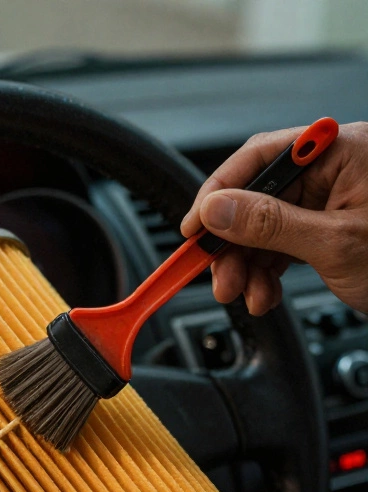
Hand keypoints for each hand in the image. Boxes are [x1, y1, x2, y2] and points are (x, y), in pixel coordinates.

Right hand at [180, 121, 367, 314]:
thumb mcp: (336, 245)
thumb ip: (270, 225)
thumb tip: (217, 209)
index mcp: (343, 152)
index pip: (262, 156)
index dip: (219, 192)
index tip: (193, 229)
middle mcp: (335, 170)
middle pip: (257, 196)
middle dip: (232, 242)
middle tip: (216, 274)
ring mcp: (332, 200)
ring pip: (264, 226)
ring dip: (246, 265)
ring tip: (243, 293)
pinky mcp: (329, 228)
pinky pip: (282, 244)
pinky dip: (266, 272)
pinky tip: (264, 293)